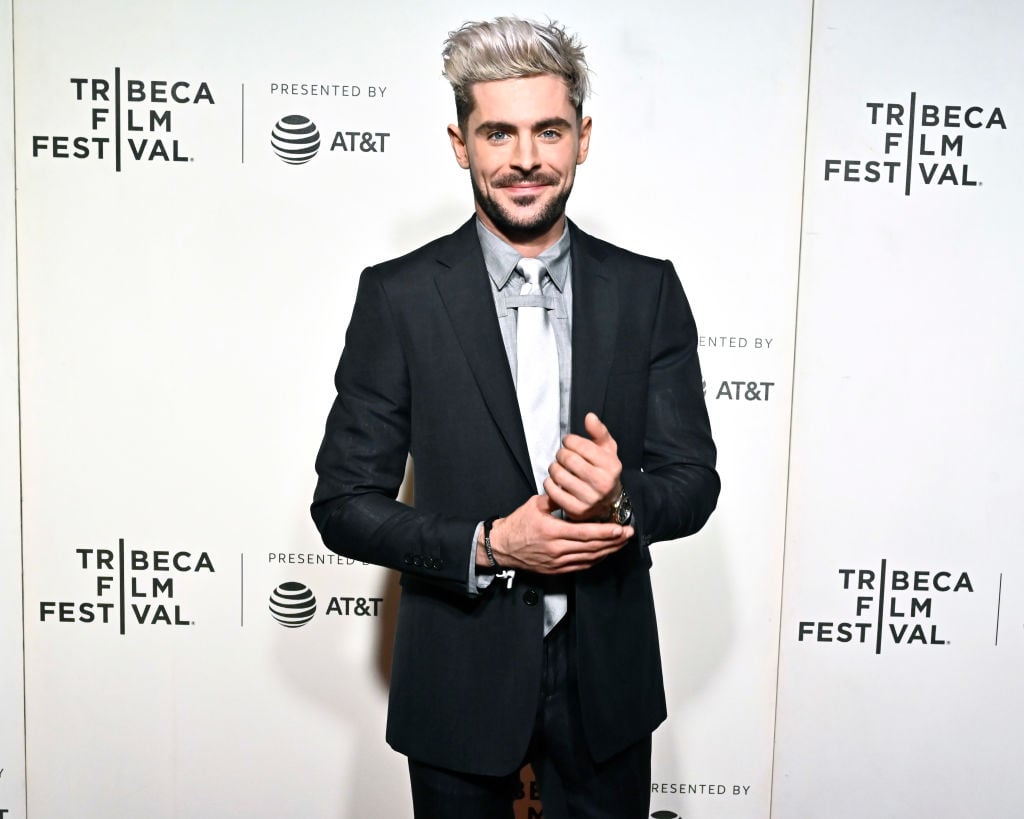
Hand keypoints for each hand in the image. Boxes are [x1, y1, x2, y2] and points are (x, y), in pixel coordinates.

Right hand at [480, 493, 632, 573]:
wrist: (502, 547)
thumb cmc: (517, 524)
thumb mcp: (534, 505)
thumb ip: (555, 498)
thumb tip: (572, 489)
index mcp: (552, 531)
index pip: (585, 533)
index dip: (605, 532)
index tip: (620, 528)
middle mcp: (556, 549)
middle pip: (591, 547)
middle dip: (613, 541)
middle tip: (628, 534)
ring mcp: (557, 562)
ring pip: (589, 558)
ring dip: (608, 551)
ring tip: (622, 543)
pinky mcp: (557, 569)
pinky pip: (581, 566)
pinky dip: (596, 559)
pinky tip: (605, 553)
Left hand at [544, 412, 622, 521]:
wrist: (608, 503)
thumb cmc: (604, 472)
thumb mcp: (607, 450)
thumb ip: (599, 432)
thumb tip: (589, 417)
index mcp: (611, 465)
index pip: (582, 446)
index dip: (569, 441)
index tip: (568, 442)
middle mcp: (602, 483)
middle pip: (569, 459)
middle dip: (561, 454)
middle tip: (562, 455)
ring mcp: (589, 498)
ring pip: (559, 475)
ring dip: (553, 467)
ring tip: (558, 467)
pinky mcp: (577, 510)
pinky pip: (553, 491)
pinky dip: (549, 483)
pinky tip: (554, 480)